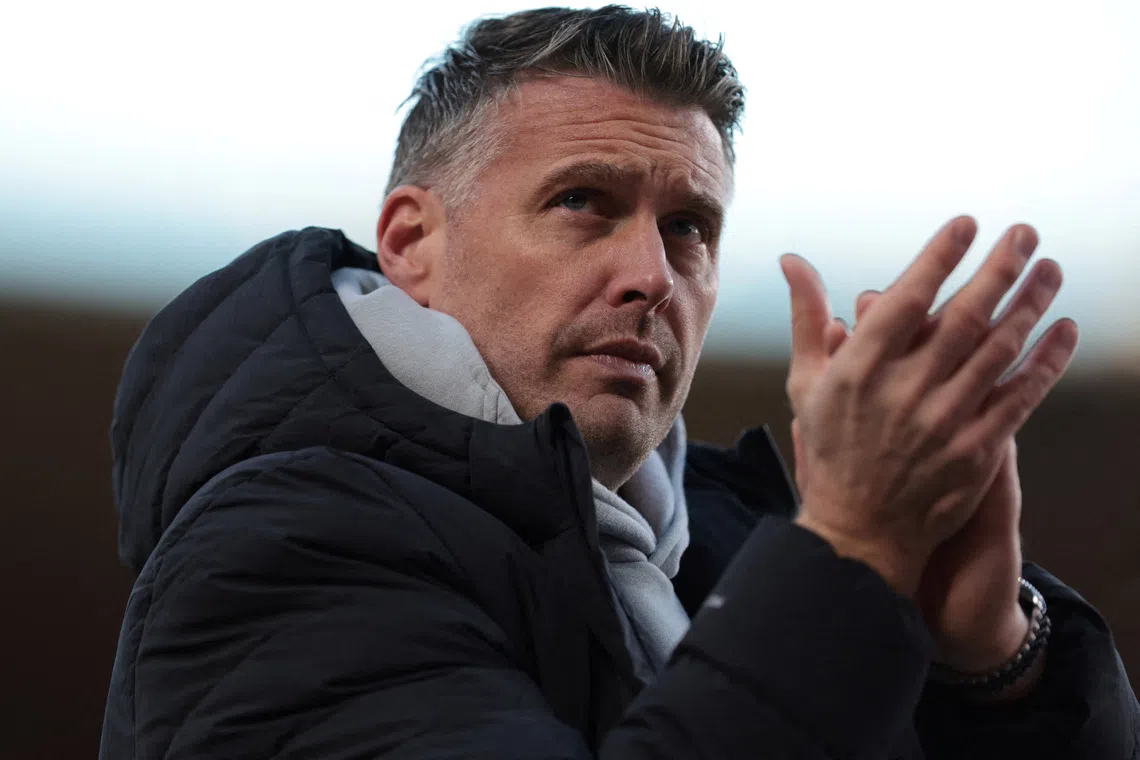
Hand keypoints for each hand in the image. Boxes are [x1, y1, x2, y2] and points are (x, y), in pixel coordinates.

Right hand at [781, 217, 1076, 596]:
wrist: (859, 529)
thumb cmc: (830, 449)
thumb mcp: (806, 382)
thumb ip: (807, 317)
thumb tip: (792, 260)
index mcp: (859, 370)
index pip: (907, 300)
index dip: (939, 258)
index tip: (967, 224)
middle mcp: (904, 392)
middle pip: (963, 317)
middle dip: (1000, 268)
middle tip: (1025, 233)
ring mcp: (945, 422)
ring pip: (999, 350)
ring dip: (1030, 304)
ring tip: (1050, 269)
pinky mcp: (978, 450)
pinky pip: (1021, 396)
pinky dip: (1047, 361)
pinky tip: (1064, 330)